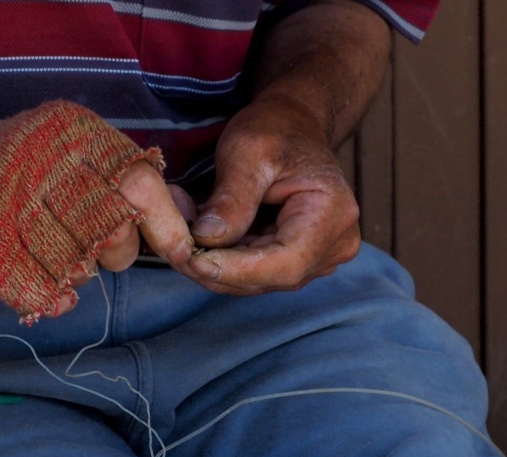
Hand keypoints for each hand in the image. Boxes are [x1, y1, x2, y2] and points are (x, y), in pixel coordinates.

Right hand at [0, 101, 193, 322]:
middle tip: (95, 244)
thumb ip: (130, 180)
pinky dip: (52, 297)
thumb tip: (187, 227)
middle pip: (114, 232)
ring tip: (55, 250)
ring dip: (78, 270)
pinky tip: (47, 284)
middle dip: (117, 251)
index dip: (166, 226)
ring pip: (80, 266)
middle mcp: (42, 165)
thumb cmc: (28, 168)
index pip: (140, 185)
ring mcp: (7, 207)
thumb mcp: (78, 151)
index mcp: (74, 134)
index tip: (181, 251)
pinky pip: (41, 292)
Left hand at [183, 95, 360, 294]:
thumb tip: (206, 240)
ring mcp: (317, 258)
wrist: (293, 125)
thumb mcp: (248, 151)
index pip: (284, 263)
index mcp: (333, 214)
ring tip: (182, 230)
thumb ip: (231, 199)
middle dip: (216, 267)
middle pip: (268, 278)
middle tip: (173, 244)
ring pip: (256, 280)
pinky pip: (253, 272)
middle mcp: (333, 245)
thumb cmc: (276, 129)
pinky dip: (221, 258)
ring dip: (213, 263)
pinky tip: (197, 235)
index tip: (192, 260)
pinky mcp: (295, 260)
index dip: (236, 270)